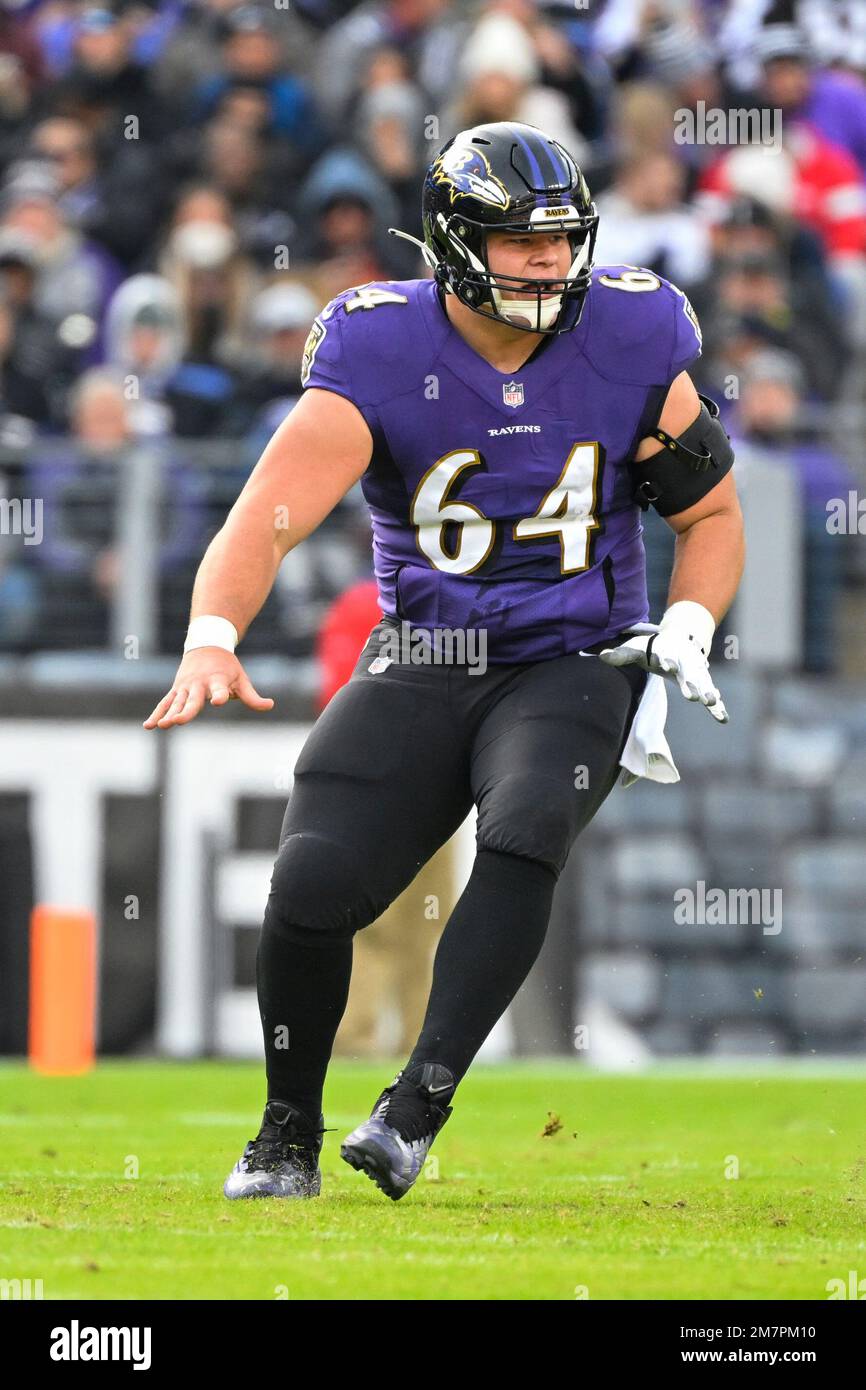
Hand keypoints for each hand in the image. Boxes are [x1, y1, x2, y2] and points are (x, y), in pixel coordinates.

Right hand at [143, 648, 273, 728]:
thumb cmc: (227, 667)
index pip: (220, 690)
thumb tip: (270, 705)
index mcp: (218, 681)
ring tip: (163, 725)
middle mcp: (199, 684)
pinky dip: (158, 713)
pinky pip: (166, 703)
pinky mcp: (177, 689)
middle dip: (186, 710)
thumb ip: (252, 697)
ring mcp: (186, 687)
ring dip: (169, 714)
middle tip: (179, 721)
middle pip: (193, 699)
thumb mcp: (242, 679)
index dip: (221, 695)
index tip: (219, 701)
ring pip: (177, 702)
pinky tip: (149, 726)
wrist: (206, 645)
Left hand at [600, 604, 727, 722]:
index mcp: (667, 651)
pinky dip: (717, 707)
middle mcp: (684, 662)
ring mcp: (696, 672)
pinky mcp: (703, 683)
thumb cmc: (653, 647)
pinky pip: (711, 695)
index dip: (665, 659)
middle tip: (693, 695)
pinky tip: (723, 718)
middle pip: (688, 671)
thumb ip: (621, 654)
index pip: (665, 655)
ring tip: (711, 703)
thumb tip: (601, 656)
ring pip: (703, 683)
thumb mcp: (636, 648)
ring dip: (707, 693)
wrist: (680, 639)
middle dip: (691, 682)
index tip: (664, 664)